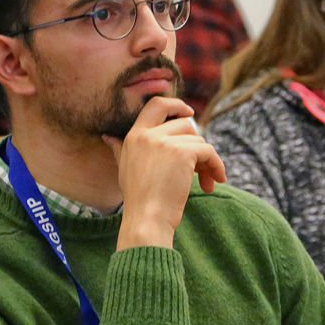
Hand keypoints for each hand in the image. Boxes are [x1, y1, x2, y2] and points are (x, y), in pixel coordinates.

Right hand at [103, 96, 226, 250]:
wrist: (146, 219)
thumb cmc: (137, 199)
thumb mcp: (124, 168)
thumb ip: (119, 148)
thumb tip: (107, 136)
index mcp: (134, 136)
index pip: (156, 105)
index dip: (175, 104)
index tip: (189, 113)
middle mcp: (148, 135)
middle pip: (184, 125)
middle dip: (196, 145)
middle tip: (200, 168)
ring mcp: (164, 142)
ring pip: (198, 140)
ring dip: (207, 161)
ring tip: (206, 182)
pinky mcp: (182, 153)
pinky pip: (208, 151)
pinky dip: (216, 166)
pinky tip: (216, 181)